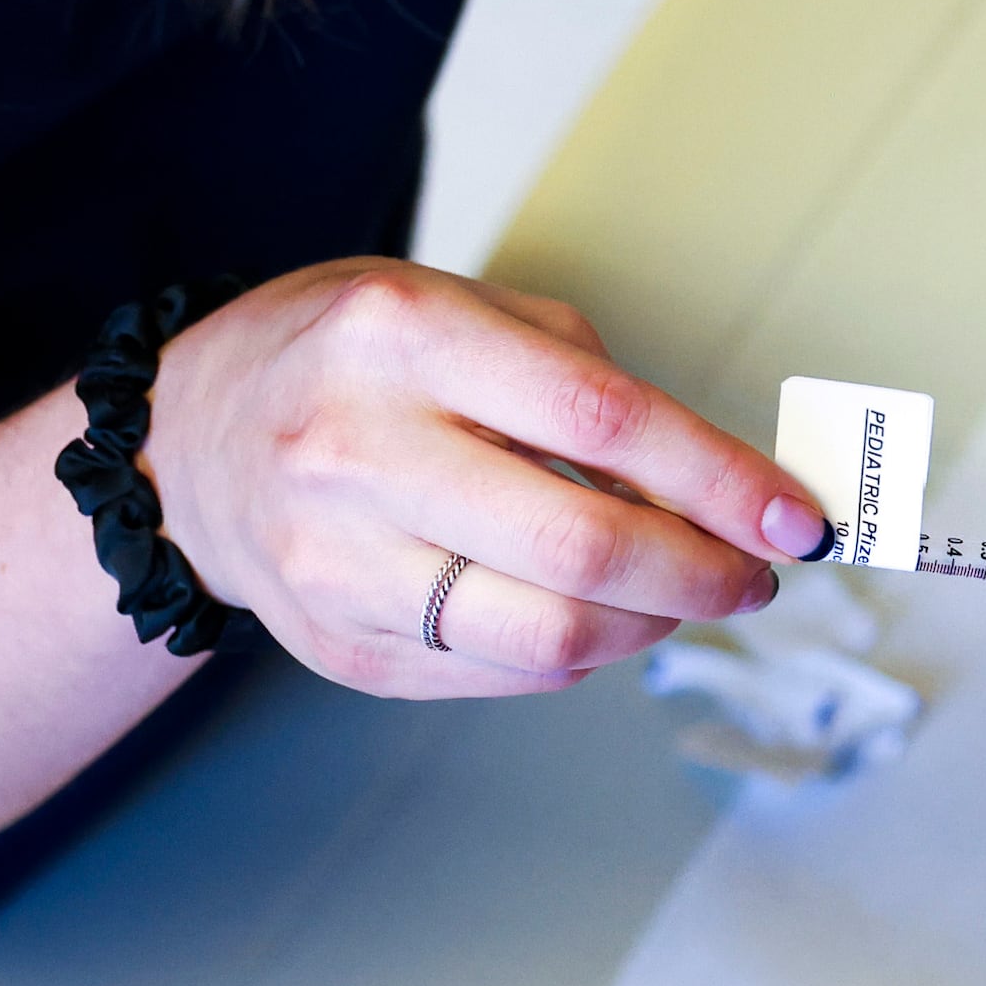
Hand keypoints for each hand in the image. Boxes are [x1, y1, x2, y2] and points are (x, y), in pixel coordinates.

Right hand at [142, 259, 826, 697]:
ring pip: (545, 638)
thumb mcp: (463, 312)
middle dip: (702, 574)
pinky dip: (572, 654)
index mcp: (403, 336)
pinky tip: (586, 611)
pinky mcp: (333, 645)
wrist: (187, 440)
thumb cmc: (357, 361)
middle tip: (753, 573)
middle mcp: (355, 449)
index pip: (603, 419)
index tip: (798, 517)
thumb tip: (725, 489)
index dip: (720, 478)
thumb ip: (591, 388)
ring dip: (649, 627)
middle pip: (580, 547)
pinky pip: (496, 673)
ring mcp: (334, 560)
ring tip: (680, 595)